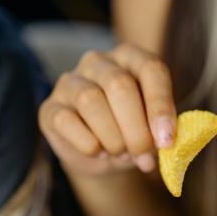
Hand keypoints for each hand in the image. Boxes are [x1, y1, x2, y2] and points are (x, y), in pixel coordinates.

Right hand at [39, 44, 176, 176]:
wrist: (102, 155)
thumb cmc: (133, 134)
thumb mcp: (154, 130)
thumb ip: (163, 130)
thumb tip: (165, 142)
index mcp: (132, 58)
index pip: (151, 69)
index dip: (161, 107)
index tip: (166, 141)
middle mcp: (99, 62)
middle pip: (120, 85)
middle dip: (136, 130)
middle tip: (144, 157)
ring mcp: (70, 81)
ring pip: (91, 100)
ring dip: (113, 138)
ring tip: (122, 154)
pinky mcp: (50, 107)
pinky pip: (66, 121)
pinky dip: (88, 144)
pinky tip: (99, 152)